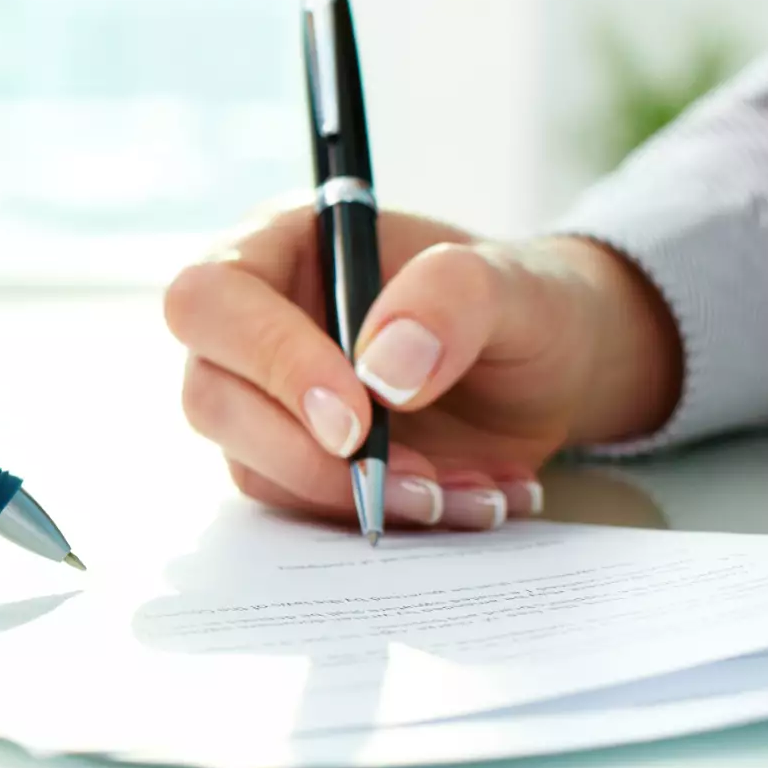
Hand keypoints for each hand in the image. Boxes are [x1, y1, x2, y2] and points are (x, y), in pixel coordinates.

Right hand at [162, 202, 681, 529]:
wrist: (556, 374)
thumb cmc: (527, 306)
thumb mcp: (518, 284)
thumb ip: (453, 299)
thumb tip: (381, 369)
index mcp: (283, 250)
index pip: (214, 301)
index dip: (269, 360)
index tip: (356, 417)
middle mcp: (255, 327)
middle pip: (212, 398)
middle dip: (307, 454)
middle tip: (409, 478)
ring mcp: (267, 402)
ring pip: (253, 467)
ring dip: (355, 496)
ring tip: (461, 491)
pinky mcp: (294, 464)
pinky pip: (304, 508)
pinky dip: (382, 517)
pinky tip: (460, 499)